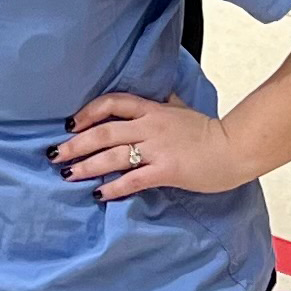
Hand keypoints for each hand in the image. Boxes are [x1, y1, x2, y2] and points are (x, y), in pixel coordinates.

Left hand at [53, 91, 253, 199]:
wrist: (235, 147)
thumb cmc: (209, 131)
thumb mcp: (181, 109)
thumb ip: (162, 104)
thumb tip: (153, 97)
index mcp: (152, 109)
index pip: (111, 102)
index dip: (87, 112)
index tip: (70, 124)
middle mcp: (150, 126)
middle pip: (103, 132)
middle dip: (75, 144)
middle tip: (55, 154)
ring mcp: (157, 148)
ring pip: (112, 155)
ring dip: (86, 166)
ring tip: (68, 175)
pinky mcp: (167, 170)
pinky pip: (133, 179)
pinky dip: (114, 187)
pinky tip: (99, 193)